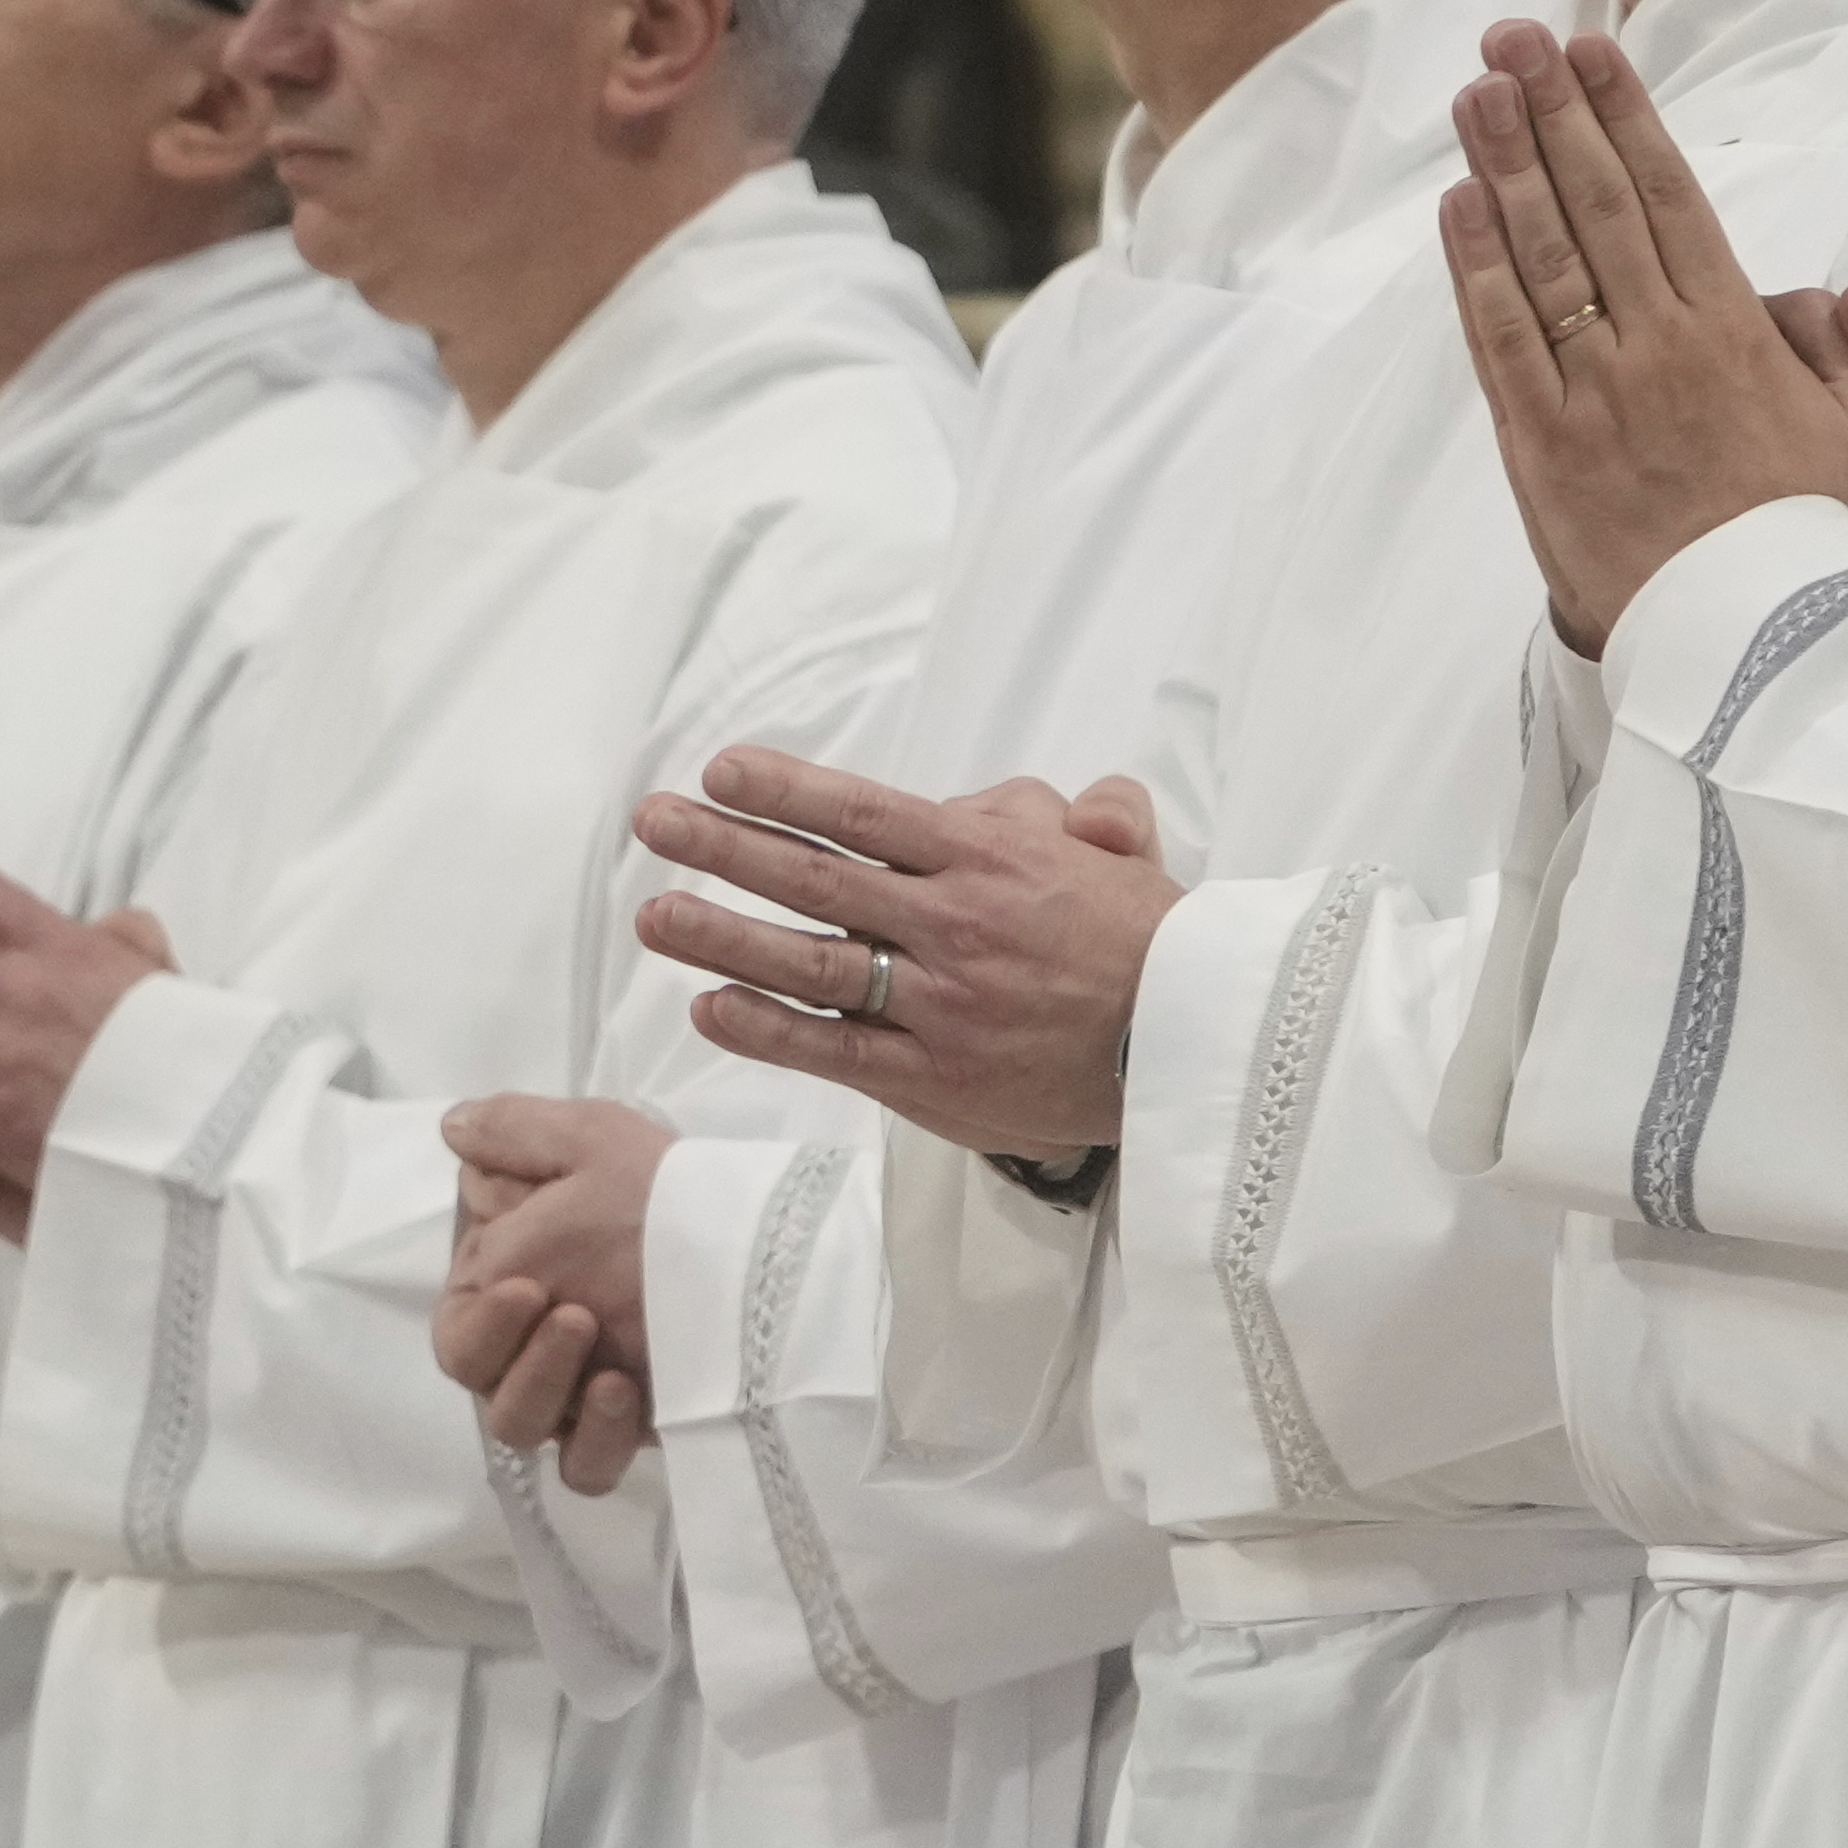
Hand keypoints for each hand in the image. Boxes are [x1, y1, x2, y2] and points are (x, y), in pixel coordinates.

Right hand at [440, 1094, 666, 1493]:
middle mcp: (535, 1341)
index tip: (524, 1285)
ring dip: (546, 1392)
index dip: (480, 1319)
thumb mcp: (592, 1140)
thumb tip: (454, 1126)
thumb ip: (514, 1132)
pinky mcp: (624, 1430)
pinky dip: (592, 1443)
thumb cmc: (666, 1187)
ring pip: (521, 1427)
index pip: (458, 1327)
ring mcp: (577, 1389)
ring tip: (605, 1362)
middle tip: (573, 1315)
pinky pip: (584, 1467)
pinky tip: (624, 1395)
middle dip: (515, 1355)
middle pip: (480, 1383)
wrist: (765, 1245)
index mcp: (514, 1277)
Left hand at [631, 753, 1176, 1164]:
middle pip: (814, 879)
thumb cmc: (1151, 947)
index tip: (721, 771)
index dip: (785, 791)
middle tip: (654, 822)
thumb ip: (1070, 811)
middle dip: (724, 846)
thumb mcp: (1119, 854)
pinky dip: (767, 1030)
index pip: (863, 814)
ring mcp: (936, 1004)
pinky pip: (833, 1049)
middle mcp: (950, 925)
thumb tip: (1033, 802)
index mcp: (988, 860)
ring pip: (808, 963)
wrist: (1192, 1049)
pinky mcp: (933, 1077)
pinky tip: (710, 1008)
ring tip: (655, 914)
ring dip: (722, 935)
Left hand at [1443, 23, 1847, 654]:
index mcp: (1736, 331)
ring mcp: (1596, 393)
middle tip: (1511, 40)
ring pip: (1544, 258)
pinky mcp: (1542, 444)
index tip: (1590, 52)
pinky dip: (1476, 270)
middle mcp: (1660, 345)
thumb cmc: (1801, 528)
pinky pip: (1502, 341)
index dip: (1625, 117)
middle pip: (1597, 205)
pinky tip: (1458, 204)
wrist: (1741, 644)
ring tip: (1476, 94)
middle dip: (1552, 114)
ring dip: (1504, 168)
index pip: (1671, 197)